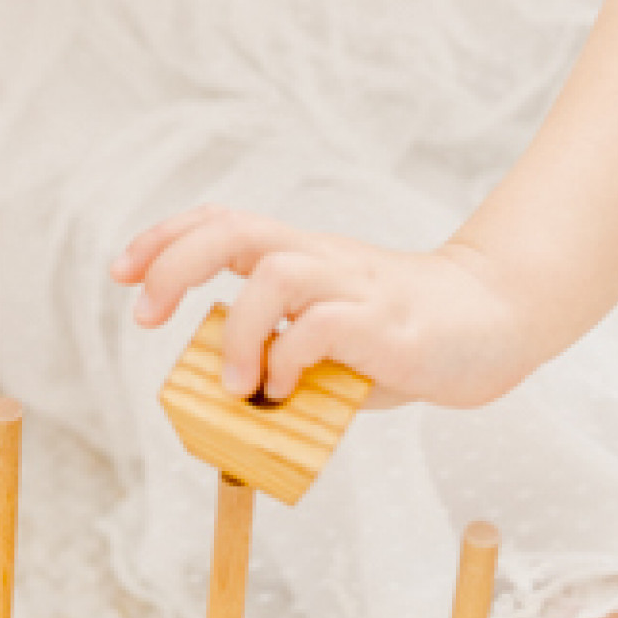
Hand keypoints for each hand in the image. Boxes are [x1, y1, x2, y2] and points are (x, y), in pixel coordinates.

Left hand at [112, 208, 534, 411]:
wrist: (494, 323)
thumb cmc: (403, 337)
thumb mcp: (329, 342)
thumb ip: (283, 354)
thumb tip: (230, 395)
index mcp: (303, 257)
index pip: (223, 223)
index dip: (165, 239)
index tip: (123, 273)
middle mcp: (323, 260)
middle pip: (235, 230)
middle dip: (174, 263)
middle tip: (146, 316)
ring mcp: (356, 288)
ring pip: (275, 272)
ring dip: (238, 331)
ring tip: (235, 384)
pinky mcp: (388, 325)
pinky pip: (323, 324)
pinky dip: (289, 357)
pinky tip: (287, 389)